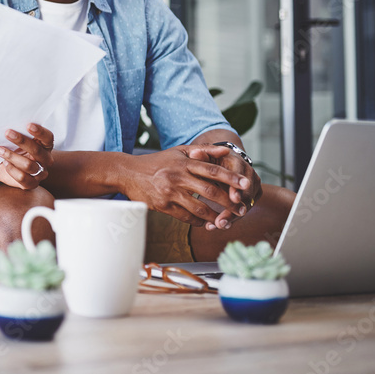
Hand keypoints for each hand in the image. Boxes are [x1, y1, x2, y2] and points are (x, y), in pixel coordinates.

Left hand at [0, 124, 53, 190]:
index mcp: (45, 145)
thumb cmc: (11, 147)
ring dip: (11, 156)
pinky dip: (12, 169)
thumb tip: (9, 120)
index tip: (28, 125)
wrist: (2, 164)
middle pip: (37, 150)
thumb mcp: (15, 138)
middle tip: (7, 132)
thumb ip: (18, 131)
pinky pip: (23, 178)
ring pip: (28, 165)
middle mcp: (45, 159)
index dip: (40, 132)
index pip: (48, 137)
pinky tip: (4, 163)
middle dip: (21, 141)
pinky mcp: (31, 184)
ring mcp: (40, 172)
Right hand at [123, 145, 251, 228]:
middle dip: (229, 202)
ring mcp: (170, 193)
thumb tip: (226, 150)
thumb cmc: (156, 162)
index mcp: (184, 163)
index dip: (232, 178)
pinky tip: (206, 222)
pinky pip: (186, 217)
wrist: (127, 173)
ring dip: (215, 216)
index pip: (213, 170)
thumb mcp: (178, 151)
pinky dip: (198, 221)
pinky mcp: (163, 206)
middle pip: (210, 191)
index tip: (247, 185)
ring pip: (200, 208)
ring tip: (226, 220)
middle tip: (242, 209)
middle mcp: (178, 177)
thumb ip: (203, 150)